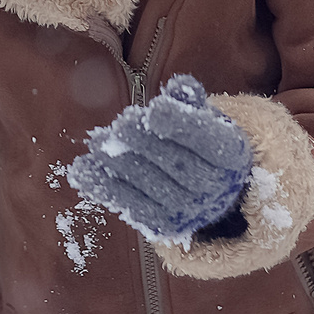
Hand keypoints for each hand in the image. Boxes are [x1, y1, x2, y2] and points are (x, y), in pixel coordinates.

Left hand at [66, 75, 252, 242]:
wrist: (211, 194)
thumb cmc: (201, 144)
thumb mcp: (204, 118)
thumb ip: (190, 102)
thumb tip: (180, 87)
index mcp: (231, 154)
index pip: (207, 139)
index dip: (181, 124)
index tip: (155, 109)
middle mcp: (215, 187)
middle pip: (176, 163)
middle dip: (144, 143)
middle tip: (120, 124)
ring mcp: (189, 210)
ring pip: (151, 184)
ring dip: (120, 163)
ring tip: (97, 142)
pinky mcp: (163, 226)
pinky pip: (131, 207)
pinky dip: (104, 188)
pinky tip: (82, 171)